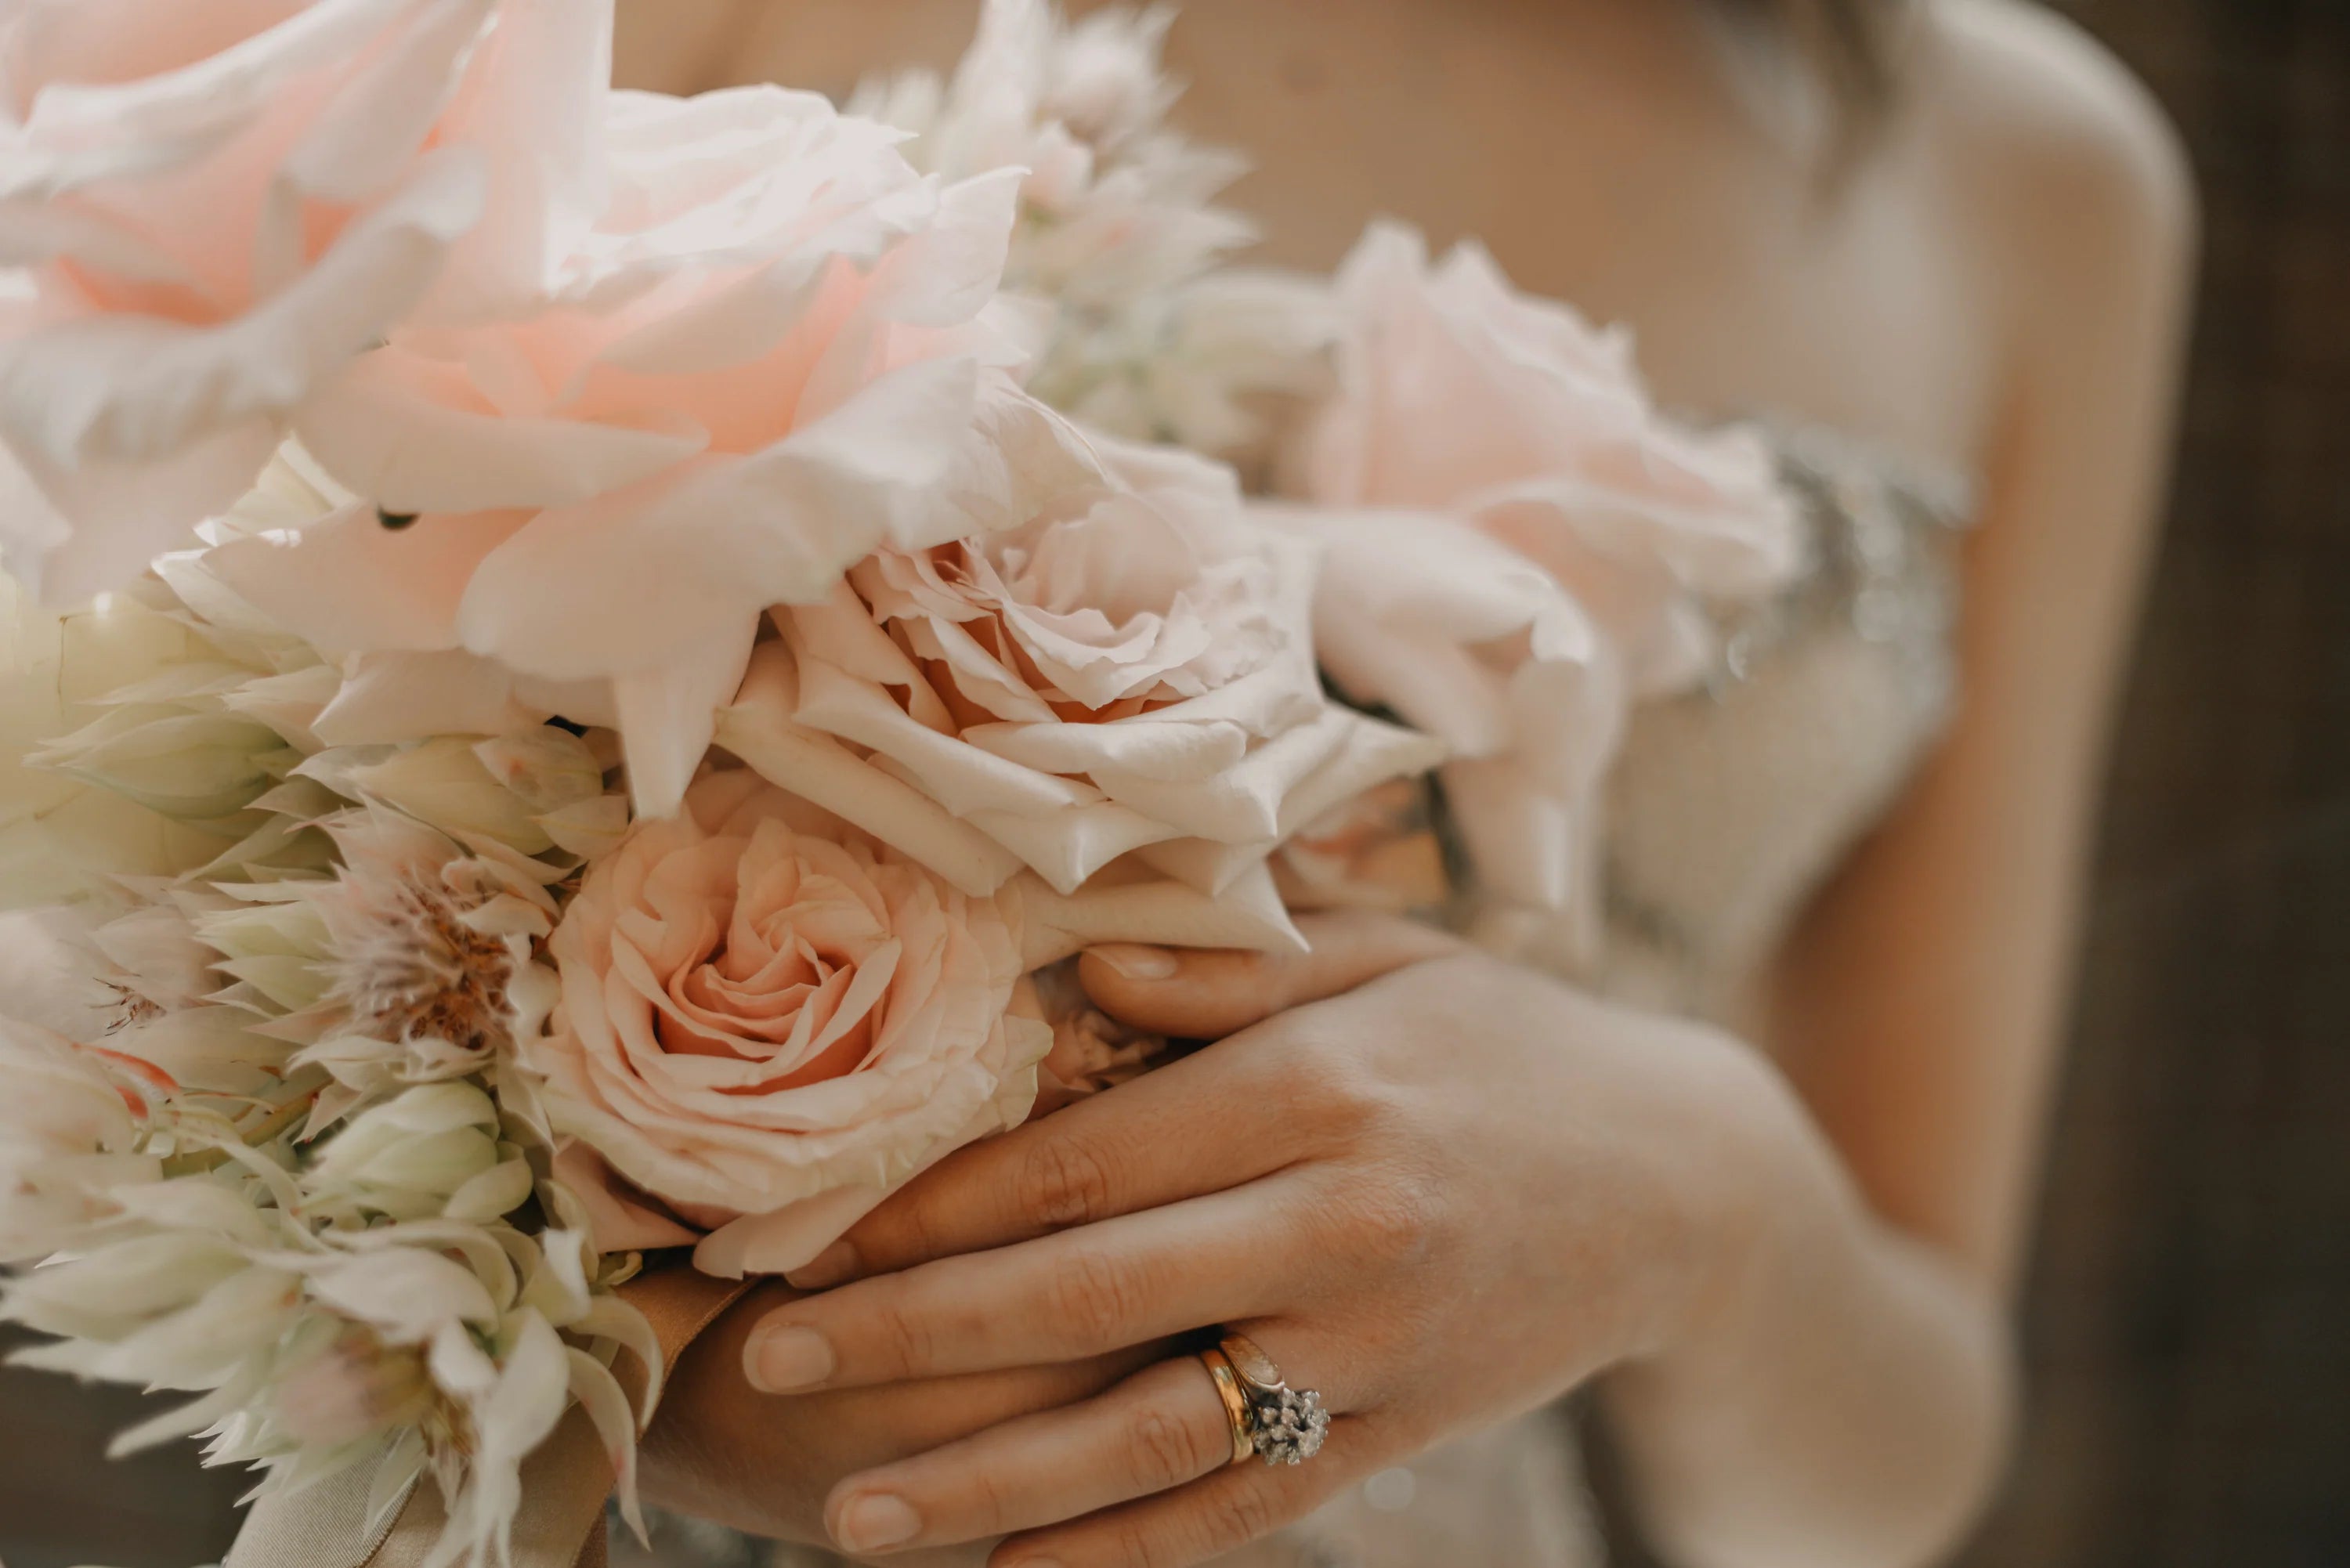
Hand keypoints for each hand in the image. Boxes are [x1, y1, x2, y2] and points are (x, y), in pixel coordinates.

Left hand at [738, 915, 1818, 1566]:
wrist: (1684, 1186)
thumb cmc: (1507, 1048)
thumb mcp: (1387, 962)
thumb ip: (1233, 970)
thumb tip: (1078, 974)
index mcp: (1312, 1091)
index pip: (1080, 1160)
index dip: (935, 1205)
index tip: (815, 1236)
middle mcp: (1333, 1225)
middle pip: (1086, 1298)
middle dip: (914, 1339)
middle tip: (777, 1369)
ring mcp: (1371, 1349)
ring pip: (1150, 1435)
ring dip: (990, 1486)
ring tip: (855, 1521)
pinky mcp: (1403, 1433)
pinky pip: (1245, 1511)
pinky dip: (1130, 1558)